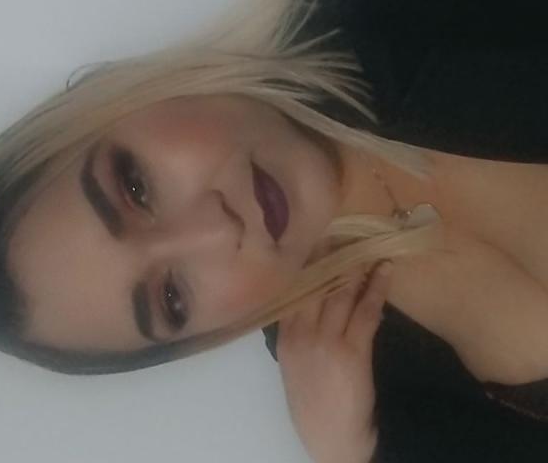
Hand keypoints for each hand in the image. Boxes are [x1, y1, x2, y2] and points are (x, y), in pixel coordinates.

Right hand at [276, 260, 392, 462]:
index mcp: (284, 338)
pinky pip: (366, 312)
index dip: (306, 265)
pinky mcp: (352, 352)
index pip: (294, 292)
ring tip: (367, 245)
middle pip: (315, 287)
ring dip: (356, 267)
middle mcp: (301, 334)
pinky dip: (377, 289)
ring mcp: (326, 342)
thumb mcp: (292, 367)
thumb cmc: (312, 402)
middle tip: (341, 232)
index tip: (315, 241)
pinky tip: (385, 271)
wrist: (331, 437)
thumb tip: (304, 304)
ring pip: (341, 294)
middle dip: (329, 258)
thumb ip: (295, 335)